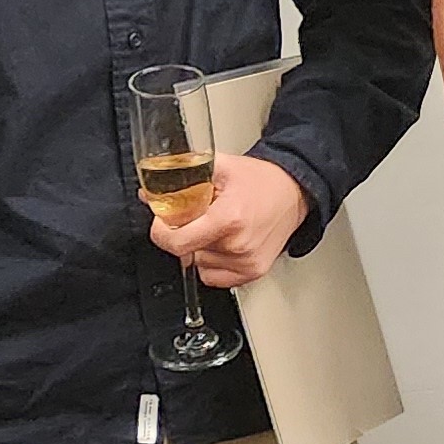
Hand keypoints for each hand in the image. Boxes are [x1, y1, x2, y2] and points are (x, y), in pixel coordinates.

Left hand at [147, 150, 308, 286]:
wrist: (294, 192)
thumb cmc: (261, 181)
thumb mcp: (220, 166)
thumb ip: (182, 175)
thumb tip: (149, 192)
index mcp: (229, 218)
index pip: (176, 241)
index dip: (161, 231)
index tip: (162, 222)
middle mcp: (239, 244)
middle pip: (186, 250)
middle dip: (184, 232)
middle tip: (198, 215)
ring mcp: (247, 262)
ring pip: (197, 263)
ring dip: (199, 247)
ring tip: (217, 227)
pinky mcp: (253, 272)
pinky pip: (213, 277)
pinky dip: (211, 262)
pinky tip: (222, 244)